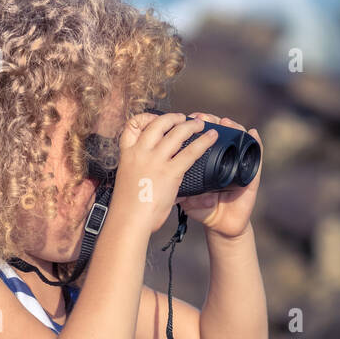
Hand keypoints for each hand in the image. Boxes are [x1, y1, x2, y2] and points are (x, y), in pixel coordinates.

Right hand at [113, 111, 218, 235]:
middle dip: (172, 118)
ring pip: (176, 133)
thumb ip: (141, 172)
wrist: (129, 220)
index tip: (154, 120)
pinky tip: (211, 138)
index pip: (132, 126)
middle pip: (158, 124)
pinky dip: (203, 142)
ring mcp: (155, 160)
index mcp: (127, 155)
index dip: (145, 118)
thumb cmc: (128, 209)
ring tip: (200, 124)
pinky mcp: (170, 172)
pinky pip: (190, 152)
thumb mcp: (129, 182)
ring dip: (190, 125)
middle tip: (182, 118)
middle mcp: (141, 152)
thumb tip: (153, 175)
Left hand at [176, 113, 261, 238]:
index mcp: (207, 161)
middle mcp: (223, 159)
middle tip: (201, 118)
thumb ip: (179, 191)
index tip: (185, 119)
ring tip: (225, 122)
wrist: (221, 226)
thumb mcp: (187, 199)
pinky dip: (256, 143)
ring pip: (238, 139)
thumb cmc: (204, 210)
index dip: (195, 126)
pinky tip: (252, 133)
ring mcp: (238, 165)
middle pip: (219, 132)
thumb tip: (169, 185)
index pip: (201, 137)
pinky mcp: (251, 175)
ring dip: (233, 127)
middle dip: (211, 121)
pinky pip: (256, 156)